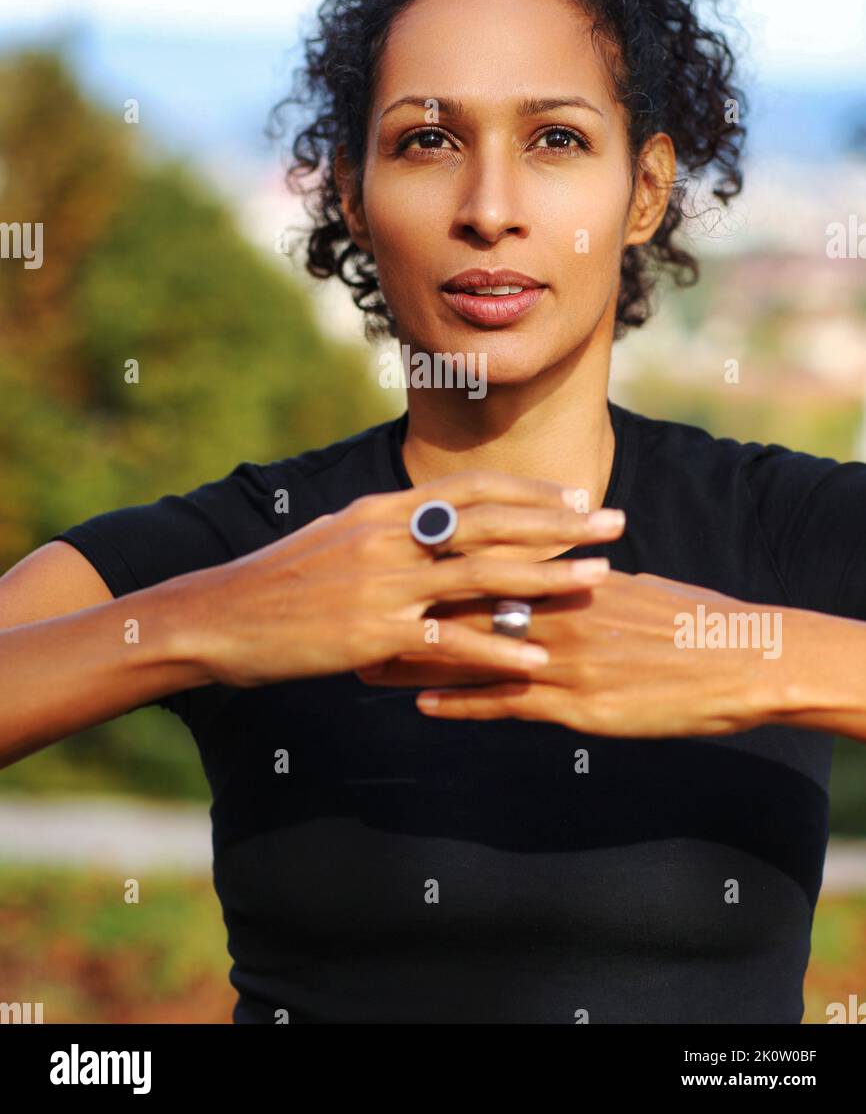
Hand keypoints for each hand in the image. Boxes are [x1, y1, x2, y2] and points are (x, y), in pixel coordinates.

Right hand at [176, 470, 619, 687]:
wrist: (219, 616)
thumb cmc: (276, 580)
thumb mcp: (334, 538)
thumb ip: (386, 528)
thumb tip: (425, 520)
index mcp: (383, 510)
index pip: (471, 490)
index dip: (529, 491)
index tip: (576, 493)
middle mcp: (391, 537)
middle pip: (492, 523)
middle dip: (560, 522)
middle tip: (615, 522)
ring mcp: (384, 584)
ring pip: (483, 574)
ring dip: (549, 577)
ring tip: (600, 579)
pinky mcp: (375, 634)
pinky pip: (450, 641)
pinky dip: (499, 650)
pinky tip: (540, 659)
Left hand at [358, 571, 787, 737]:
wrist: (736, 659)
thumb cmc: (686, 619)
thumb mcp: (627, 586)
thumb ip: (579, 579)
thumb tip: (551, 568)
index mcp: (565, 575)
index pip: (483, 562)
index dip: (429, 566)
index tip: (383, 565)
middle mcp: (554, 609)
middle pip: (460, 607)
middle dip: (402, 613)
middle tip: (349, 617)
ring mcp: (562, 656)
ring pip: (472, 656)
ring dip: (414, 665)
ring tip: (363, 670)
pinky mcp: (577, 703)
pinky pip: (507, 703)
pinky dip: (464, 703)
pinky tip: (425, 708)